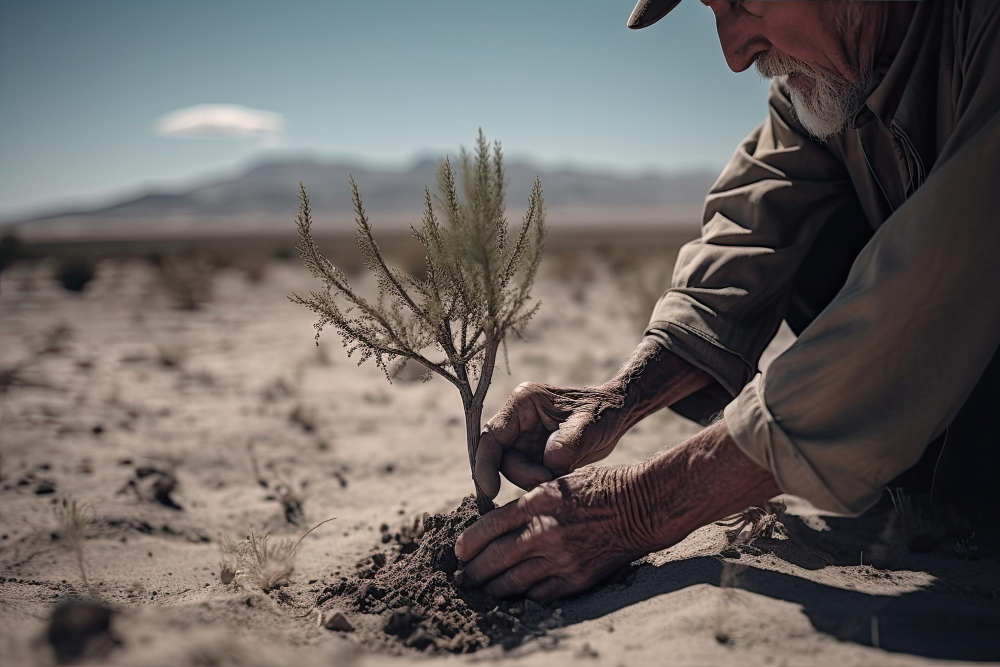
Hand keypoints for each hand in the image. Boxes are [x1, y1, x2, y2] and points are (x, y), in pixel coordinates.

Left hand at [455, 464, 653, 601]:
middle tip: (464, 577)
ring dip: (492, 588)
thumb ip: (527, 504)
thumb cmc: (599, 488)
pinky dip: (522, 596)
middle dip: (474, 571)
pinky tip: (515, 595)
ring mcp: (561, 558)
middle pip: (495, 559)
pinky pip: (538, 594)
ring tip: (482, 589)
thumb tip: (498, 526)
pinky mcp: (576, 579)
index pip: (489, 527)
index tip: (460, 551)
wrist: (642, 507)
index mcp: (538, 502)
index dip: (468, 543)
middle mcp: (546, 531)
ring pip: (512, 582)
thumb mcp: (557, 482)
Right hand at [474, 381, 627, 498]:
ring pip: (513, 470)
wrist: (617, 416)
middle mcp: (518, 419)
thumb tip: (547, 466)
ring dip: (533, 480)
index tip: (491, 491)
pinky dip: (540, 482)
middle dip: (523, 474)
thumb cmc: (604, 413)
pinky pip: (527, 475)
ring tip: (563, 474)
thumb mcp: (588, 426)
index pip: (491, 436)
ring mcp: (524, 437)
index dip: (485, 465)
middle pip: (501, 458)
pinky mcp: (533, 453)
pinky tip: (561, 477)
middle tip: (551, 478)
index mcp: (523, 403)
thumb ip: (566, 445)